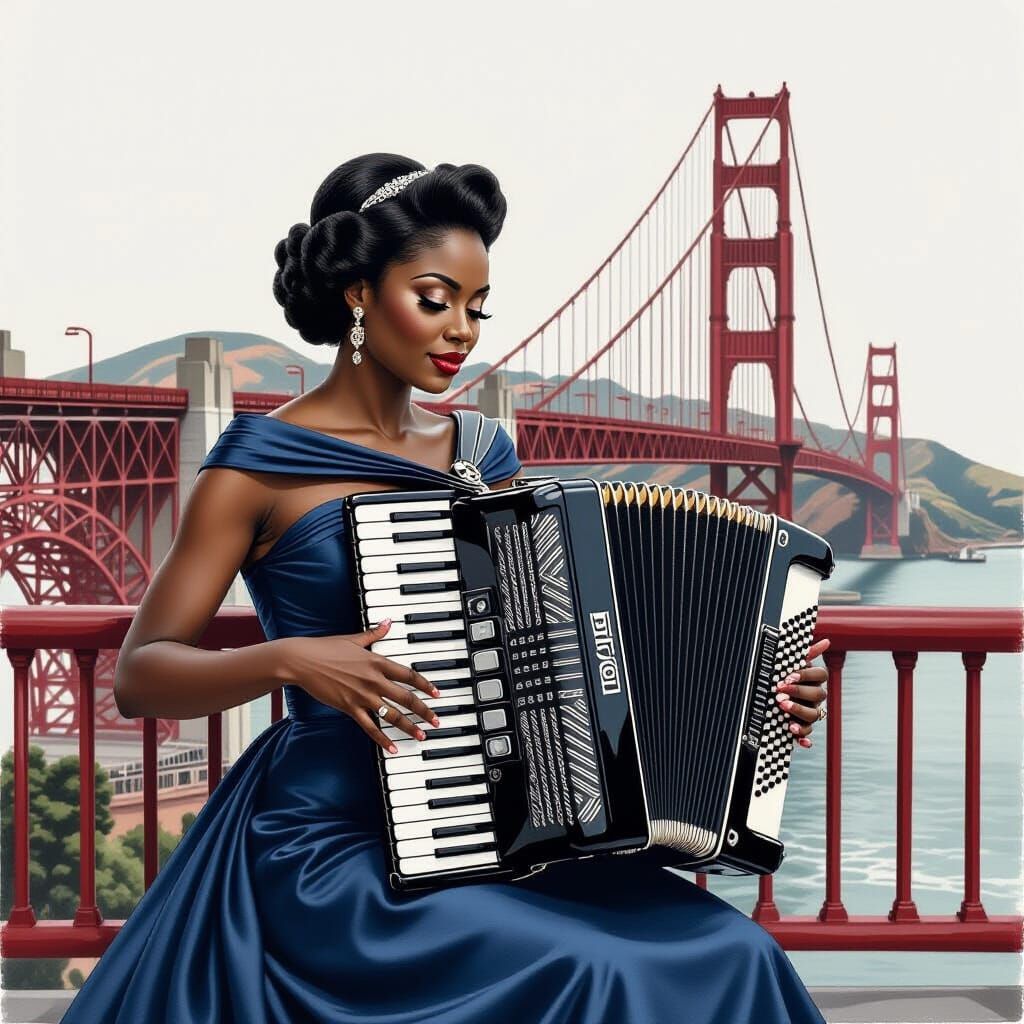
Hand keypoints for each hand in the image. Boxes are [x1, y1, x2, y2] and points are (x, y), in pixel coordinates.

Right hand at [278, 619, 441, 753]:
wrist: (302, 661)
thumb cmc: (326, 648)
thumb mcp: (353, 639)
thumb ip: (374, 633)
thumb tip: (388, 622)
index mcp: (377, 661)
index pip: (409, 675)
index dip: (425, 685)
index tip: (437, 694)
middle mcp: (373, 680)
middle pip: (406, 698)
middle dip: (424, 711)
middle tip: (437, 721)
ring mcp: (362, 695)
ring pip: (392, 715)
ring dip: (409, 727)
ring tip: (421, 736)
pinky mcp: (349, 708)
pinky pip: (370, 726)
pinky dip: (382, 739)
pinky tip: (393, 748)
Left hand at [773, 637, 829, 748]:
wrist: (769, 695)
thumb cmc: (782, 677)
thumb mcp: (789, 665)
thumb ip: (806, 653)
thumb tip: (826, 641)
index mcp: (814, 679)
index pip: (821, 675)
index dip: (806, 675)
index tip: (788, 676)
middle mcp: (816, 696)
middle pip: (818, 695)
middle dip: (799, 693)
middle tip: (779, 692)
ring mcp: (811, 712)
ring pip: (814, 715)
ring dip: (799, 711)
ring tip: (782, 708)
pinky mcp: (802, 727)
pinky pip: (806, 733)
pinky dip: (802, 736)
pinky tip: (793, 732)